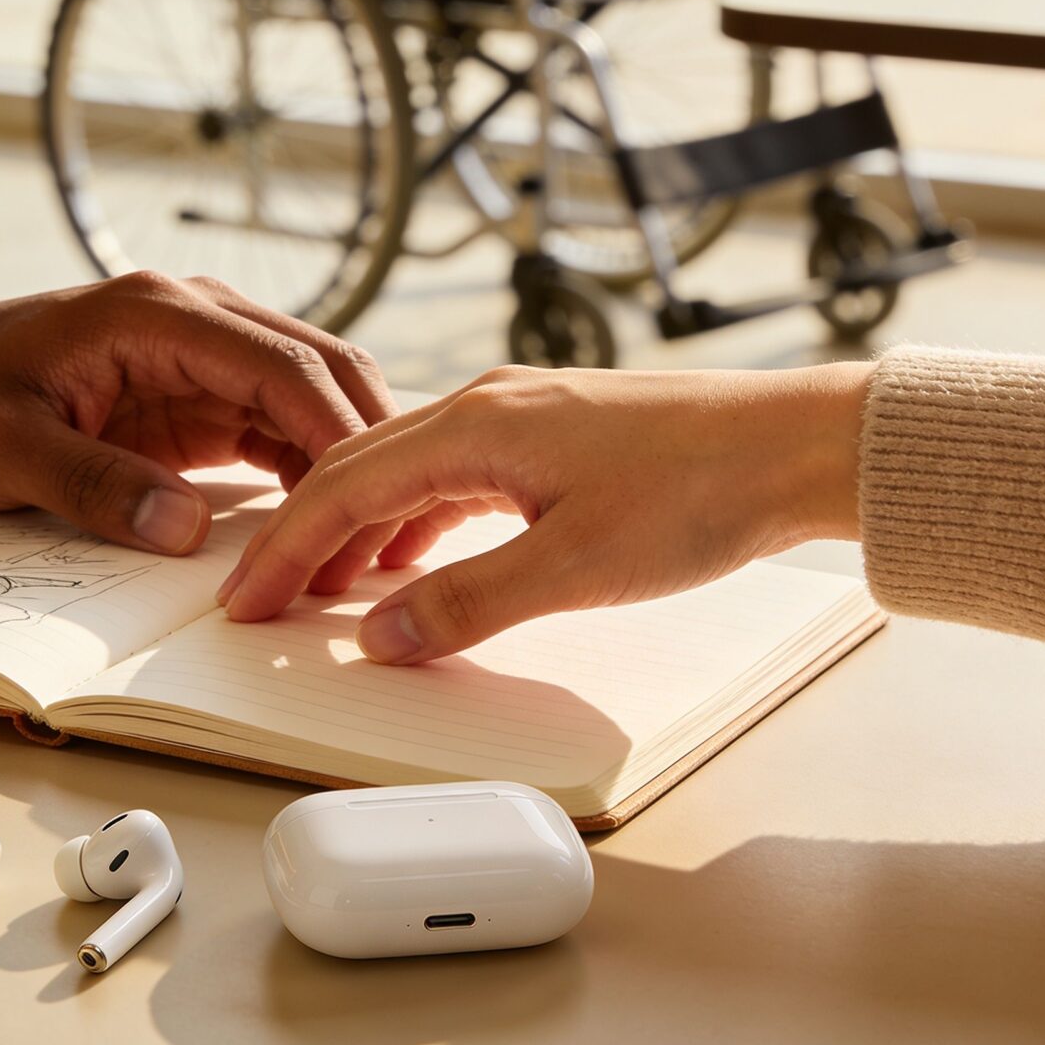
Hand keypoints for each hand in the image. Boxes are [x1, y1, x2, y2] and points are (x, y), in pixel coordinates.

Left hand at [0, 272, 400, 553]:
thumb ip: (90, 483)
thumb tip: (182, 531)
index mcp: (155, 314)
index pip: (280, 365)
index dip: (336, 434)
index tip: (368, 505)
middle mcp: (196, 318)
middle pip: (323, 371)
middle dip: (365, 451)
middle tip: (387, 541)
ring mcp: (205, 354)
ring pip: (315, 400)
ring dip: (346, 466)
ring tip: (367, 548)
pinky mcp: (201, 394)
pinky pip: (282, 427)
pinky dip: (312, 474)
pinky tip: (327, 533)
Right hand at [216, 363, 871, 661]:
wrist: (798, 447)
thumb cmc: (702, 493)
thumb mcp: (574, 568)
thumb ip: (465, 604)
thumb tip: (379, 637)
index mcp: (475, 426)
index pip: (343, 488)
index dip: (286, 550)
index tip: (245, 602)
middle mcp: (488, 407)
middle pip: (359, 471)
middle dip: (304, 539)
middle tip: (263, 601)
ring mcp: (523, 418)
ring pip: (407, 474)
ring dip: (358, 534)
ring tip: (326, 595)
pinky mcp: (556, 439)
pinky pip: (454, 478)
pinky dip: (415, 524)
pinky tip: (413, 563)